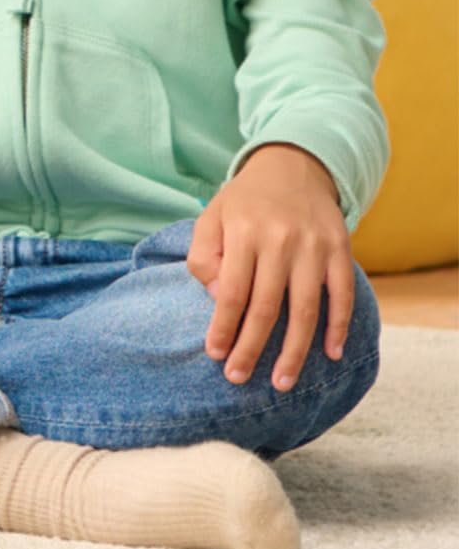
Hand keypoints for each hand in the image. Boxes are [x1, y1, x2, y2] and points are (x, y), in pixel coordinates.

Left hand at [187, 145, 355, 391]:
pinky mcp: (340, 250)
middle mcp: (280, 240)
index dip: (223, 327)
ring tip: (282, 382)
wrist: (293, 166)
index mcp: (242, 233)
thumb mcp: (211, 218)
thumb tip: (223, 299)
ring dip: (295, 351)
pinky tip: (331, 354)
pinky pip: (342, 294)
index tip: (215, 355)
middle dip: (252, 348)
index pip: (232, 292)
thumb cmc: (243, 202)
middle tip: (238, 378)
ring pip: (305, 309)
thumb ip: (205, 258)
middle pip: (266, 307)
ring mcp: (314, 247)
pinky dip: (339, 326)